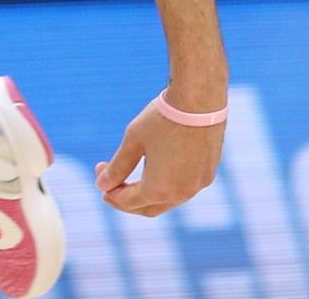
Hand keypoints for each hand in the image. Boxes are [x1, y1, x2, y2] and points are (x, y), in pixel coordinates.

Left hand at [94, 97, 223, 216]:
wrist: (200, 100)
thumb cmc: (162, 118)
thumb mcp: (133, 141)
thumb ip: (118, 167)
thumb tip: (101, 185)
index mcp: (159, 189)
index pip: (128, 203)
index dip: (110, 194)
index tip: (100, 180)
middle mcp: (181, 194)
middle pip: (148, 208)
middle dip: (127, 200)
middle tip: (111, 184)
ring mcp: (198, 185)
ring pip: (168, 200)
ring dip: (147, 193)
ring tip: (132, 175)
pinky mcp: (208, 173)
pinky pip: (183, 188)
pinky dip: (166, 186)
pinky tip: (157, 168)